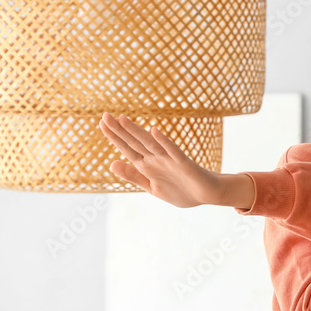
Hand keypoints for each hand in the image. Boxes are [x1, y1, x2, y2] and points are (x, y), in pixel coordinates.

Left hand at [98, 112, 219, 207]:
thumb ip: (134, 176)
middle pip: (135, 142)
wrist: (208, 194)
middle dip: (120, 130)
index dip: (115, 137)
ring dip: (136, 132)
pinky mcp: (184, 164)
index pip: (127, 148)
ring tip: (122, 120)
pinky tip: (154, 132)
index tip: (102, 123)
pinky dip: (164, 142)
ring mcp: (170, 160)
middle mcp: (156, 159)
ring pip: (150, 143)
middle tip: (105, 115)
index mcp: (147, 165)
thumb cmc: (182, 190)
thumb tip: (111, 164)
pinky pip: (173, 151)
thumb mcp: (152, 187)